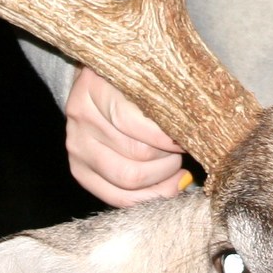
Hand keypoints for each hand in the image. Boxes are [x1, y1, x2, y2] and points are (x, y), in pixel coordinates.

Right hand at [64, 65, 187, 205]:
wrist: (99, 85)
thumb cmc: (133, 79)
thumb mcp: (145, 74)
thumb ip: (165, 94)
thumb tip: (195, 128)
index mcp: (94, 87)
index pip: (132, 121)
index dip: (167, 135)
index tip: (190, 133)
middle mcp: (81, 118)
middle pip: (136, 153)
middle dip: (170, 156)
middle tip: (185, 148)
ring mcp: (77, 147)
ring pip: (130, 178)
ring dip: (164, 176)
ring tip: (176, 164)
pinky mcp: (80, 171)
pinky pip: (118, 197)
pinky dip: (150, 196)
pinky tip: (169, 184)